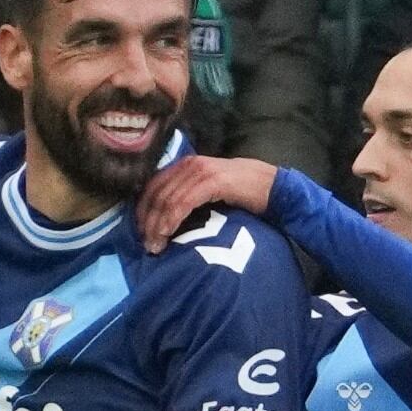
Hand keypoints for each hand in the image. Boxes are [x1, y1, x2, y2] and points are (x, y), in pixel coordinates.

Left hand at [136, 156, 277, 253]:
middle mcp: (189, 164)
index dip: (142, 209)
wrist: (271, 187)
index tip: (140, 233)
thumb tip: (168, 220)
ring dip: (157, 225)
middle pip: (156, 193)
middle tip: (146, 246)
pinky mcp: (211, 181)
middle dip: (147, 221)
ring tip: (155, 246)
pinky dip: (172, 219)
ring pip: (167, 199)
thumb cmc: (241, 194)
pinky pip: (183, 202)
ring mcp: (200, 171)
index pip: (153, 186)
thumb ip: (190, 197)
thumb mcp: (209, 192)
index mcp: (185, 165)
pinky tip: (167, 234)